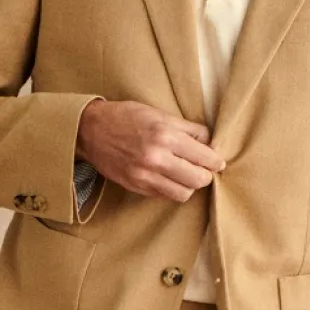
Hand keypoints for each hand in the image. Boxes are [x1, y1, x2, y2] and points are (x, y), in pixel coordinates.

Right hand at [77, 98, 225, 202]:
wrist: (91, 130)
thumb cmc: (126, 117)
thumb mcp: (160, 114)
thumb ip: (188, 129)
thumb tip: (210, 142)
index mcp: (166, 135)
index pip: (205, 157)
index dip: (216, 161)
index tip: (217, 161)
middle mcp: (157, 158)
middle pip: (198, 180)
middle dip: (205, 175)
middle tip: (204, 169)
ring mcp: (145, 175)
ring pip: (183, 193)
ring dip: (189, 185)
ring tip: (185, 174)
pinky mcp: (136, 186)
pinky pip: (165, 196)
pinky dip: (172, 189)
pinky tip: (168, 177)